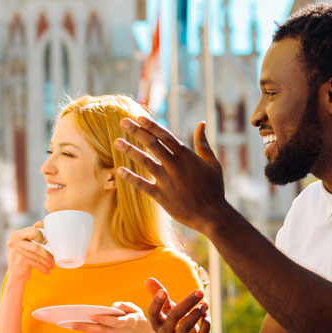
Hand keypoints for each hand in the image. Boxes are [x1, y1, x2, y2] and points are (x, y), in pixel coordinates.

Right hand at [6, 221, 52, 282]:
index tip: (49, 243)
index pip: (33, 231)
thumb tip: (51, 233)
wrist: (15, 277)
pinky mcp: (19, 260)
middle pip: (36, 245)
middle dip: (46, 253)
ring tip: (51, 266)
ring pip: (37, 255)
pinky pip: (35, 263)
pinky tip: (47, 271)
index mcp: (17, 235)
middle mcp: (14, 241)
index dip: (43, 236)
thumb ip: (33, 238)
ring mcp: (16, 250)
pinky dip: (43, 268)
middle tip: (52, 259)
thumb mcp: (26, 247)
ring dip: (46, 262)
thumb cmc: (24, 260)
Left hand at [67, 302, 143, 332]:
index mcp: (129, 322)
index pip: (115, 322)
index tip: (92, 316)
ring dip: (86, 330)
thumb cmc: (135, 317)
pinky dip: (91, 331)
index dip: (104, 320)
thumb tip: (113, 306)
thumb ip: (124, 305)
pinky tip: (80, 326)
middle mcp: (122, 332)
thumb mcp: (134, 308)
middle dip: (88, 327)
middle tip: (74, 324)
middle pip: (103, 330)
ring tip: (73, 325)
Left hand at [114, 119, 227, 234]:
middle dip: (137, 132)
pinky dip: (131, 178)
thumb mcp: (213, 164)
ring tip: (116, 141)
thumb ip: (203, 144)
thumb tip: (201, 123)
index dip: (151, 126)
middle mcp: (175, 166)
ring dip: (130, 151)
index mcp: (187, 156)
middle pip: (153, 145)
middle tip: (123, 121)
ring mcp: (167, 181)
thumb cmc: (214, 189)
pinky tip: (119, 170)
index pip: (166, 136)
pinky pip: (143, 185)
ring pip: (145, 162)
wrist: (212, 216)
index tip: (139, 117)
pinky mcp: (161, 197)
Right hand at [145, 277, 211, 332]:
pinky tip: (207, 317)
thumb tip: (148, 279)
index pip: (152, 314)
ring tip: (206, 304)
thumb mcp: (171, 311)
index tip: (163, 291)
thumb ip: (161, 297)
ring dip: (197, 313)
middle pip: (173, 317)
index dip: (156, 303)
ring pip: (185, 327)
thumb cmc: (180, 327)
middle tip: (199, 292)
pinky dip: (205, 326)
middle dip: (187, 302)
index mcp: (158, 325)